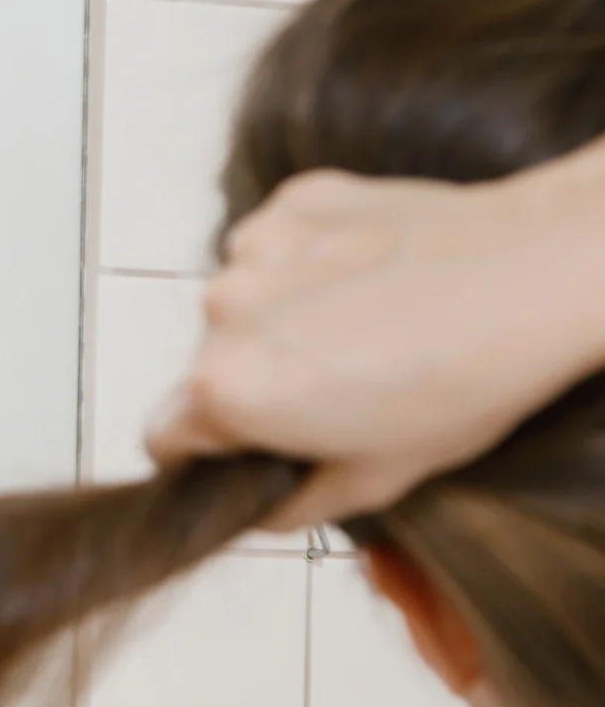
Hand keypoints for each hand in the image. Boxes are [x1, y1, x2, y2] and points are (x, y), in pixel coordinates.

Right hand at [148, 148, 604, 531]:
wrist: (542, 271)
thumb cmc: (468, 379)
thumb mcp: (377, 480)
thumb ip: (291, 506)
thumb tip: (264, 503)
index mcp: (225, 391)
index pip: (165, 438)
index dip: (212, 451)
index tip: (259, 444)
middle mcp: (221, 313)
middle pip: (203, 366)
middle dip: (253, 380)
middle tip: (338, 385)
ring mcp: (256, 247)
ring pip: (240, 303)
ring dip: (280, 318)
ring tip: (364, 324)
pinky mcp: (295, 201)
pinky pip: (275, 247)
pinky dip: (307, 264)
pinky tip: (369, 277)